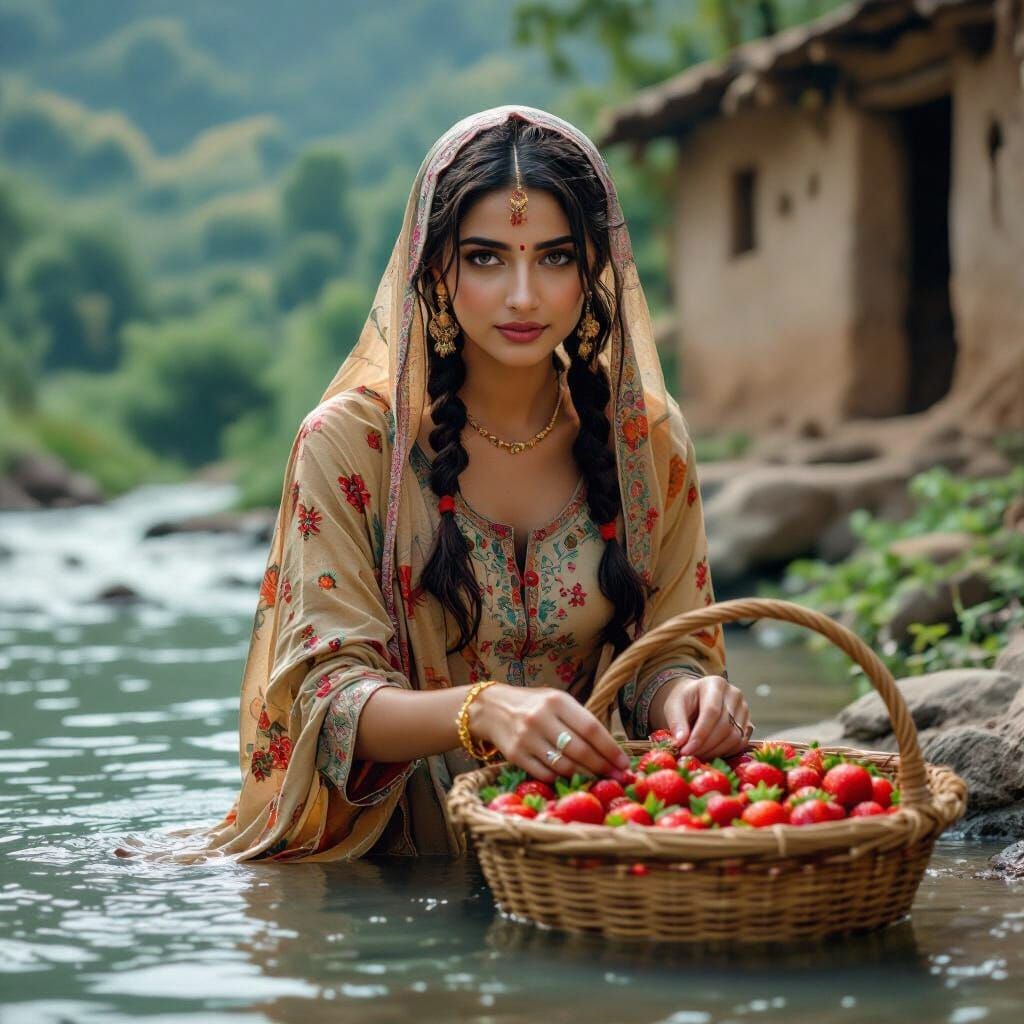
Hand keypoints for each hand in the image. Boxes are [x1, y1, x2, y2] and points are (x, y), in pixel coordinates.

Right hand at [472, 683, 630, 783]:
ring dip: (584, 776)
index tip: (624, 763)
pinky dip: (561, 779)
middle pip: (580, 750)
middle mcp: (541, 718)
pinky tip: (571, 779)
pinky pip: (546, 775)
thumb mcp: (557, 702)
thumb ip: (579, 721)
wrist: (492, 708)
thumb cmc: (534, 706)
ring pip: (564, 766)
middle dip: (602, 767)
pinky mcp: (515, 756)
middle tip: (617, 777)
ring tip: (597, 780)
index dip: (610, 749)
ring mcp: (527, 738)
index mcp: (557, 701)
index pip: (590, 728)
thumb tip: (611, 749)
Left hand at [651, 675, 752, 759]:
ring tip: (697, 755)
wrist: (697, 698)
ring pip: (734, 737)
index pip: (712, 712)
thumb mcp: (674, 706)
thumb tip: (680, 742)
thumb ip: (677, 722)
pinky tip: (709, 753)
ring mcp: (744, 709)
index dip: (700, 734)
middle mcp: (734, 694)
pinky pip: (740, 743)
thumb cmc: (685, 700)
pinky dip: (724, 752)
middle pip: (725, 726)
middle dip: (705, 745)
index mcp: (715, 684)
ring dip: (715, 751)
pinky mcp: (748, 723)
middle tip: (689, 756)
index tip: (686, 750)